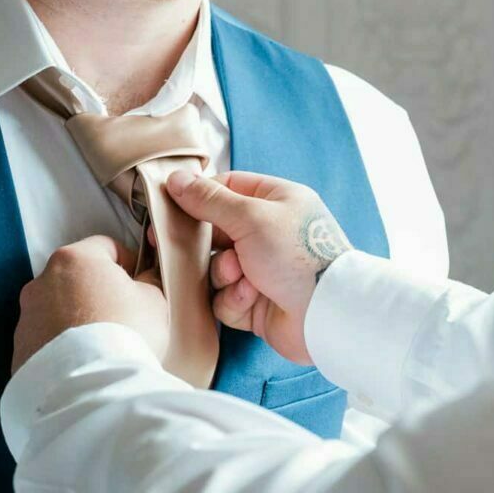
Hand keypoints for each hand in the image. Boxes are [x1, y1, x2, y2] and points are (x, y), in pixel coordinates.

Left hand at [12, 235, 169, 373]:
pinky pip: (45, 340)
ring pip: (57, 309)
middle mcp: (42, 281)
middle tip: (121, 315)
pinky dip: (61, 346)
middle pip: (76, 278)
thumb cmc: (127, 332)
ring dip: (76, 319)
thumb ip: (146, 282)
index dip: (127, 262)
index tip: (139, 282)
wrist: (92, 388)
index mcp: (75, 258)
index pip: (105, 247)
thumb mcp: (153, 300)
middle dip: (97, 291)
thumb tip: (141, 281)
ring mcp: (26, 317)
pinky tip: (82, 364)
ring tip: (100, 346)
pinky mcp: (19, 350)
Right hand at [164, 170, 351, 364]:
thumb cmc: (297, 255)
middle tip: (181, 247)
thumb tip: (176, 180)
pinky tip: (252, 298)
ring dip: (224, 273)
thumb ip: (210, 200)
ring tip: (242, 277)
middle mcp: (269, 233)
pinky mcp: (257, 303)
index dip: (198, 196)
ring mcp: (263, 269)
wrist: (325, 314)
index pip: (228, 187)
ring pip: (217, 268)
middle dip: (206, 244)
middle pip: (217, 231)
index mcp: (276, 202)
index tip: (169, 205)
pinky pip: (225, 299)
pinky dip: (234, 299)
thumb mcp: (251, 217)